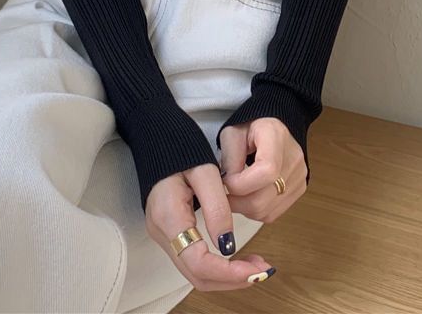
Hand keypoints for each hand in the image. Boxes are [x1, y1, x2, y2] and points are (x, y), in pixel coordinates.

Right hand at [144, 163, 275, 290]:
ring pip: (196, 274)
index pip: (198, 262)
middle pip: (197, 276)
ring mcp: (164, 236)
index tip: (255, 270)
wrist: (159, 141)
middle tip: (262, 271)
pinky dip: (218, 267)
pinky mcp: (170, 235)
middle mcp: (162, 233)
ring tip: (255, 267)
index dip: (228, 272)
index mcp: (168, 216)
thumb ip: (217, 207)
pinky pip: (194, 262)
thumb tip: (228, 244)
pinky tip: (237, 257)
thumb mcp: (204, 171)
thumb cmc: (181, 151)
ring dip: (227, 277)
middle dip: (232, 280)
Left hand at [219, 118, 306, 222]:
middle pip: (265, 198)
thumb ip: (229, 159)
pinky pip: (273, 213)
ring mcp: (299, 175)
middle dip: (237, 201)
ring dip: (245, 208)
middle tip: (225, 192)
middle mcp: (293, 157)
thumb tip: (228, 187)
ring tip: (237, 192)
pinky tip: (249, 195)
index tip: (227, 181)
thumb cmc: (250, 128)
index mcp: (276, 136)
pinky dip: (256, 211)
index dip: (242, 184)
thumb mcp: (232, 134)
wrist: (272, 126)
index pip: (267, 171)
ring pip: (267, 210)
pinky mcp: (299, 189)